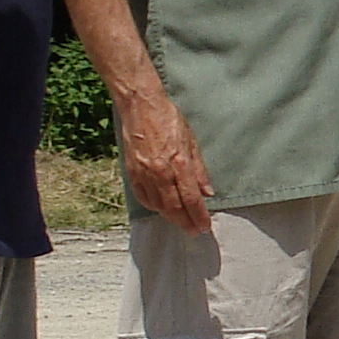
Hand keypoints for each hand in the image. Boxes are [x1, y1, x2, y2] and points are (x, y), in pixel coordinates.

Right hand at [119, 88, 213, 234]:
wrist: (141, 107)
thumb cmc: (169, 120)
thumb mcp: (191, 142)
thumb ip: (199, 170)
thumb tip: (207, 193)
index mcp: (178, 163)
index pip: (191, 198)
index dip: (199, 216)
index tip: (204, 226)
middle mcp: (160, 171)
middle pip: (174, 207)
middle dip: (186, 222)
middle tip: (194, 231)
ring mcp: (143, 173)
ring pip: (158, 205)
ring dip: (171, 217)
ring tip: (181, 222)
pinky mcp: (131, 172)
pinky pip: (143, 197)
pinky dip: (154, 206)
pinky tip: (162, 209)